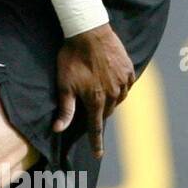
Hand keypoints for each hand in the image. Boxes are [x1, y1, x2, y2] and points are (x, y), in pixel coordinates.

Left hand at [53, 23, 134, 158]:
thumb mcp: (64, 84)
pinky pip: (127, 85)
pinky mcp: (129, 69)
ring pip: (118, 99)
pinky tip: (113, 82)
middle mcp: (113, 94)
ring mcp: (123, 81)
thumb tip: (58, 129)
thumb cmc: (72, 57)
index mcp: (96, 100)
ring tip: (100, 93)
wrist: (89, 32)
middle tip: (92, 110)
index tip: (98, 155)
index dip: (96, 142)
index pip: (96, 127)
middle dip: (100, 114)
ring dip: (110, 101)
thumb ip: (65, 108)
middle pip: (107, 112)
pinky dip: (120, 88)